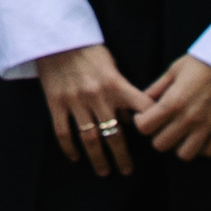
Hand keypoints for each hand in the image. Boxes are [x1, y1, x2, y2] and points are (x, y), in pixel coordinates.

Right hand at [29, 42, 151, 172]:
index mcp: (116, 84)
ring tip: (104, 172)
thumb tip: (130, 119)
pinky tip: (76, 157)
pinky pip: (63, 132)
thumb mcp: (112, 66)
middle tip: (127, 171)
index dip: (150, 125)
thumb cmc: (88, 51)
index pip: (140, 108)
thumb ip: (122, 91)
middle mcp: (97, 96)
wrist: (56, 38)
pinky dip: (70, 148)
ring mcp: (75, 101)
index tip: (154, 142)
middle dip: (122, 156)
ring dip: (98, 158)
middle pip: (114, 133)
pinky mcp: (56, 104)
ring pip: (90, 139)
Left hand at [134, 55, 210, 161]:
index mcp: (173, 101)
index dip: (141, 122)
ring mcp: (208, 126)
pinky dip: (202, 148)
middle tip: (164, 126)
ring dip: (180, 146)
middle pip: (160, 145)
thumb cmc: (202, 61)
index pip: (144, 127)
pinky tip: (200, 136)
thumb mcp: (173, 70)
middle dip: (158, 136)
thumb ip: (156, 88)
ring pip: (184, 154)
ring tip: (182, 134)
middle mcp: (188, 117)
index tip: (146, 117)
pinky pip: (209, 152)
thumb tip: (142, 101)